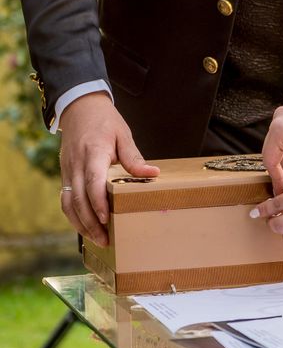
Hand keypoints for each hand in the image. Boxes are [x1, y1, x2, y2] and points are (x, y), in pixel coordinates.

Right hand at [59, 92, 159, 245]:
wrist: (79, 108)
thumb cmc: (105, 121)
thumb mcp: (123, 134)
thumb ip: (134, 157)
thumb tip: (152, 174)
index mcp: (93, 153)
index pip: (92, 182)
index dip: (98, 202)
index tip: (107, 219)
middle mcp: (76, 164)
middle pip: (79, 198)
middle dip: (91, 222)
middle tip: (105, 239)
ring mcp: (68, 170)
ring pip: (68, 202)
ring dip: (80, 223)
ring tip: (97, 239)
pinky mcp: (65, 174)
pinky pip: (65, 198)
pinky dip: (73, 215)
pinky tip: (85, 226)